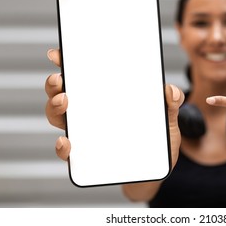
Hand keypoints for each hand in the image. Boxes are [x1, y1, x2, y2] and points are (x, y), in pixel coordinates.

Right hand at [45, 49, 184, 165]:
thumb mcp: (168, 120)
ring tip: (64, 101)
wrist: (155, 172)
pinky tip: (67, 141)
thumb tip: (170, 90)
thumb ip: (171, 104)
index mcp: (107, 98)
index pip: (84, 76)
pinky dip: (62, 147)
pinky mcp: (86, 157)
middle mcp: (91, 113)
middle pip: (62, 93)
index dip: (68, 62)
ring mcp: (86, 134)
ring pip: (58, 117)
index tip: (59, 53)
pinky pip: (68, 152)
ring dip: (53, 107)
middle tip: (61, 78)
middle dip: (55, 83)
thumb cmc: (157, 141)